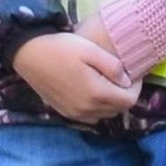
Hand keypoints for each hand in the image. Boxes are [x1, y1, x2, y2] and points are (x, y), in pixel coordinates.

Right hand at [11, 31, 140, 124]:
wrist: (28, 54)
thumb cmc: (60, 48)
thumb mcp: (90, 49)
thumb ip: (112, 66)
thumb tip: (126, 80)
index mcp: (96, 93)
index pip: (129, 100)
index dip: (137, 87)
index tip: (134, 73)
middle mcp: (86, 109)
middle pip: (118, 109)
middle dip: (125, 95)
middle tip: (122, 77)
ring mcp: (74, 113)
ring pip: (105, 115)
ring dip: (112, 103)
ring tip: (108, 84)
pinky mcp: (64, 112)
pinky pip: (90, 117)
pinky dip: (97, 108)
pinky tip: (92, 93)